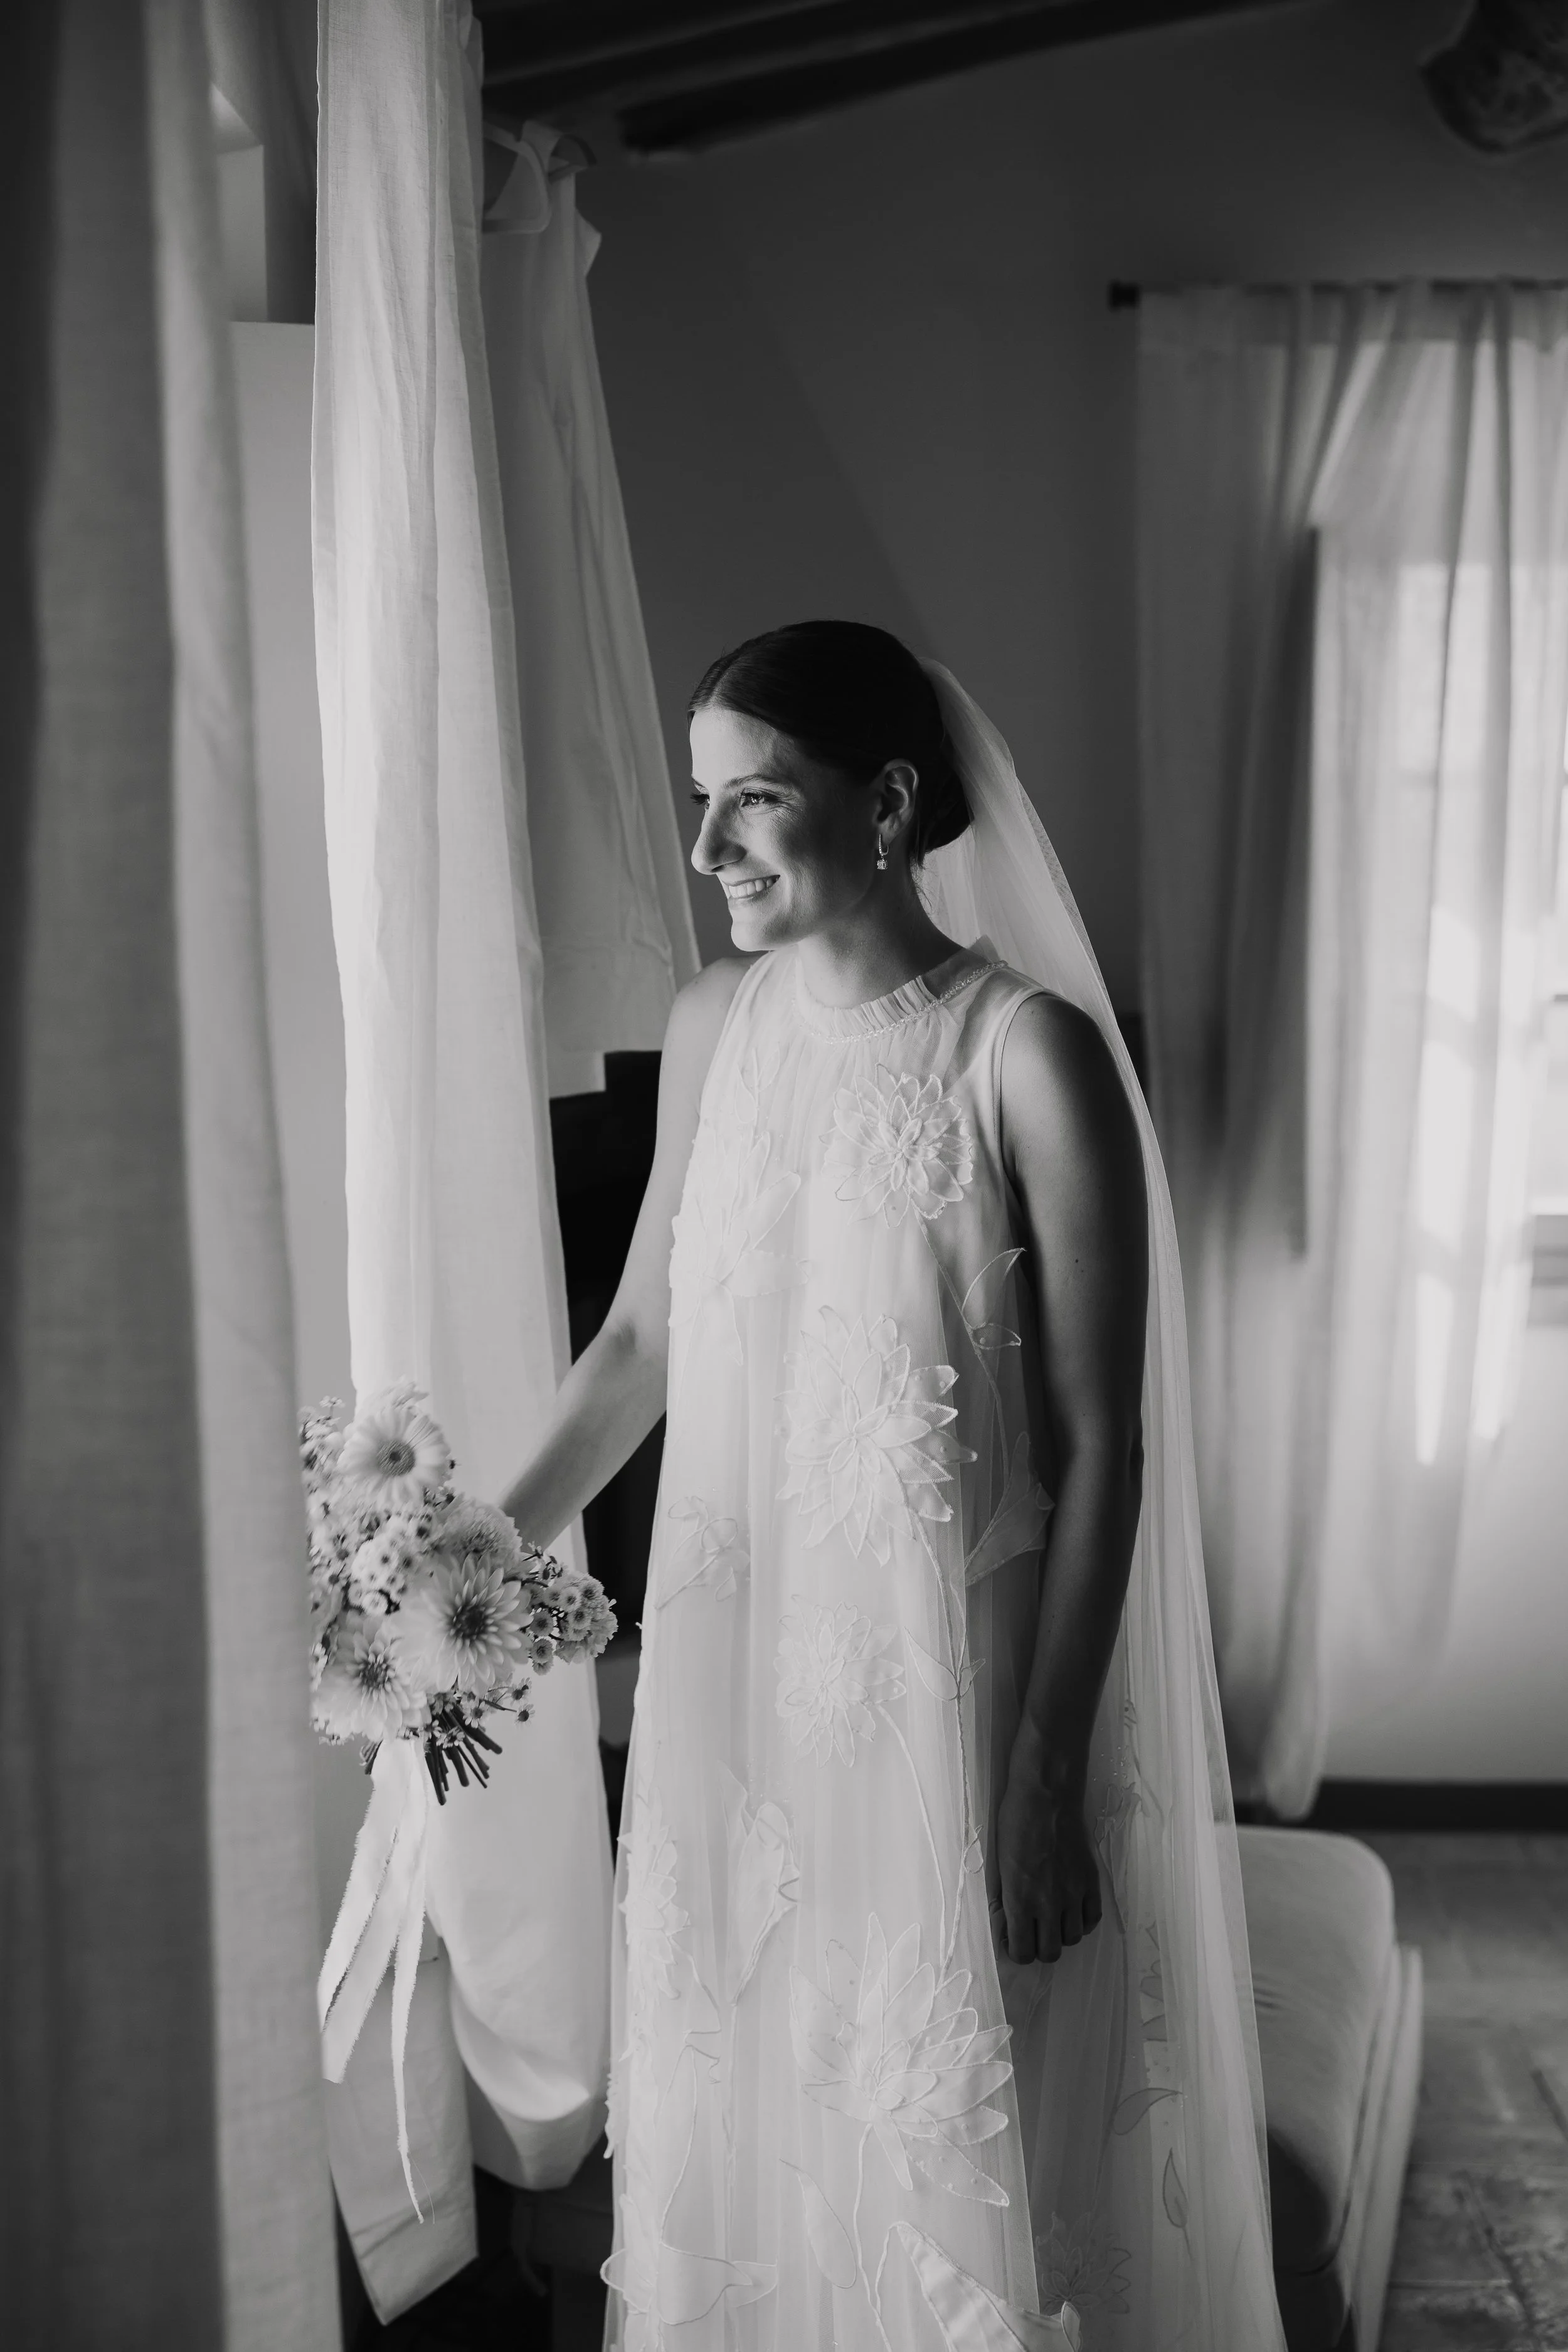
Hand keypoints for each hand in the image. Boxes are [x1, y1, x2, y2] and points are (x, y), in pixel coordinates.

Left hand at [993, 1758, 1102, 1965]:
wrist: (1047, 1797)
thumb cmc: (1015, 1823)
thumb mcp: (1001, 1863)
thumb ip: (1008, 1898)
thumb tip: (1010, 1921)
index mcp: (1020, 1900)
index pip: (1023, 1952)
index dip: (1018, 1951)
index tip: (1015, 1939)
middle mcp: (1048, 1905)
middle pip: (1051, 1953)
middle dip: (1040, 1947)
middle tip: (1035, 1932)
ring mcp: (1073, 1895)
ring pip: (1072, 1938)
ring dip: (1061, 1933)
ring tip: (1053, 1917)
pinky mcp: (1091, 1882)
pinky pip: (1092, 1919)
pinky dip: (1082, 1921)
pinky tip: (1072, 1909)